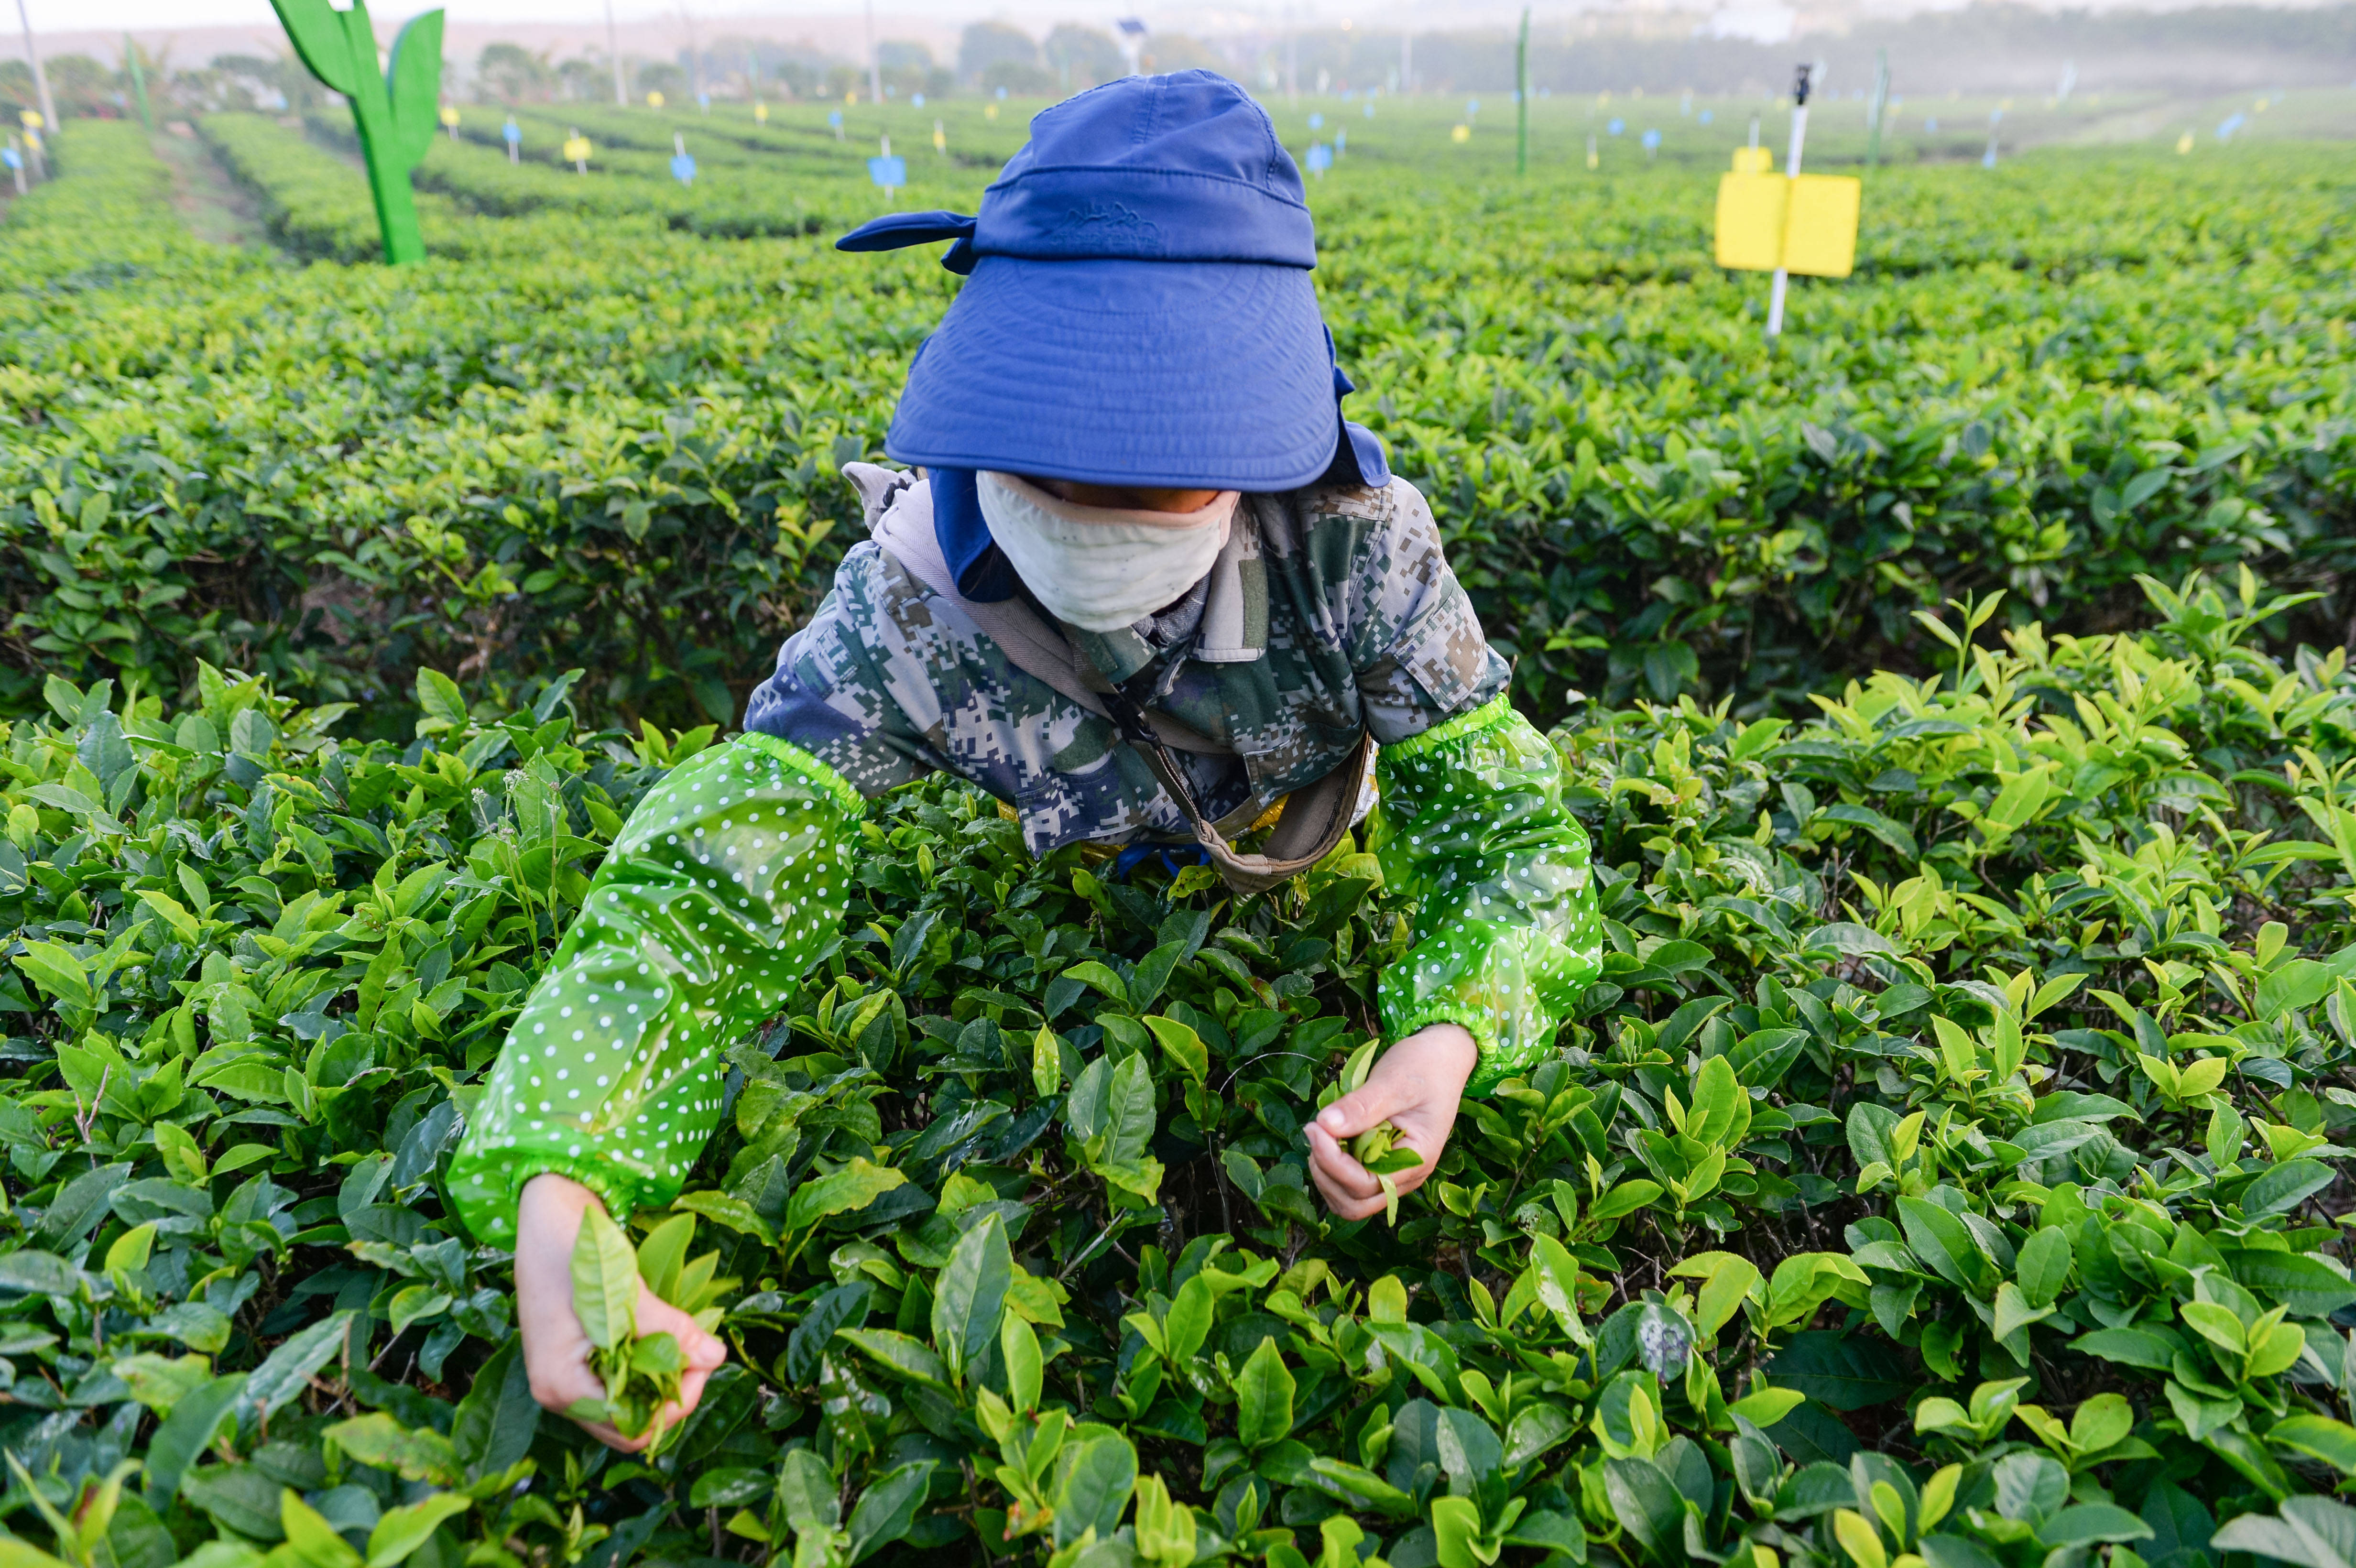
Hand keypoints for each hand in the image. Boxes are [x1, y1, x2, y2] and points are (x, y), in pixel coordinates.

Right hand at [515, 1173, 727, 1451]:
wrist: (547, 1208)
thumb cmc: (572, 1245)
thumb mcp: (622, 1289)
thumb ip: (668, 1329)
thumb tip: (716, 1356)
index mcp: (560, 1385)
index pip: (629, 1426)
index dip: (675, 1402)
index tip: (705, 1359)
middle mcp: (557, 1391)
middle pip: (628, 1425)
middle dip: (670, 1395)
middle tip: (702, 1353)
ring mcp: (565, 1376)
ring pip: (626, 1405)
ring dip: (661, 1382)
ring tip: (690, 1344)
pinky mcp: (576, 1357)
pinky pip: (619, 1382)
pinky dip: (647, 1368)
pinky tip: (669, 1339)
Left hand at [1303, 1024, 1476, 1221]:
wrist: (1442, 1057)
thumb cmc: (1425, 1066)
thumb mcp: (1395, 1081)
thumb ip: (1362, 1106)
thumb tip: (1325, 1125)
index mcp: (1417, 1159)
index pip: (1366, 1184)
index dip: (1333, 1162)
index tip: (1315, 1127)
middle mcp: (1406, 1175)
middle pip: (1355, 1203)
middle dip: (1327, 1175)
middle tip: (1315, 1133)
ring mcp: (1393, 1173)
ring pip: (1350, 1199)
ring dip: (1326, 1174)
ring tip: (1320, 1134)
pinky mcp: (1381, 1163)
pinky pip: (1350, 1182)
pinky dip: (1331, 1167)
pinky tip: (1328, 1137)